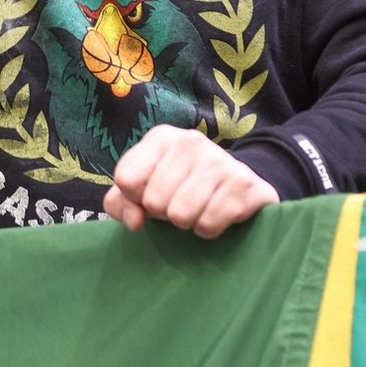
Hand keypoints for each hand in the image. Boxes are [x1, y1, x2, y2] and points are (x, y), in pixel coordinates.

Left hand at [103, 126, 277, 238]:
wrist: (237, 182)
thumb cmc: (181, 186)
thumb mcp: (145, 187)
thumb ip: (121, 203)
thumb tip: (135, 221)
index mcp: (162, 137)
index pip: (126, 179)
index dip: (135, 199)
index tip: (151, 195)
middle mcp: (191, 141)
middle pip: (154, 201)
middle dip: (164, 213)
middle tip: (179, 203)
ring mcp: (220, 160)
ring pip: (181, 215)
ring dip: (187, 223)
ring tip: (198, 208)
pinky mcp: (244, 184)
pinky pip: (208, 225)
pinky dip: (209, 229)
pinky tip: (217, 213)